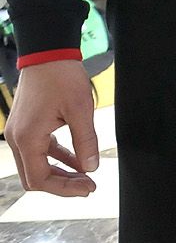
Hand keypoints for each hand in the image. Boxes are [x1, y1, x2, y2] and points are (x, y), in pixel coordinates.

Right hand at [5, 59, 98, 196]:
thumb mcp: (80, 110)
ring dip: (59, 172)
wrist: (48, 53)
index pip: (40, 179)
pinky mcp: (26, 125)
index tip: (88, 188)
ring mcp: (20, 132)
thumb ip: (85, 141)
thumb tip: (91, 167)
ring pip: (36, 165)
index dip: (64, 188)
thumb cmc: (61, 77)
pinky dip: (56, 157)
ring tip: (85, 176)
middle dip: (62, 184)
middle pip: (35, 176)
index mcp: (27, 138)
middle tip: (88, 186)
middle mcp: (17, 138)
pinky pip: (39, 150)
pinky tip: (77, 160)